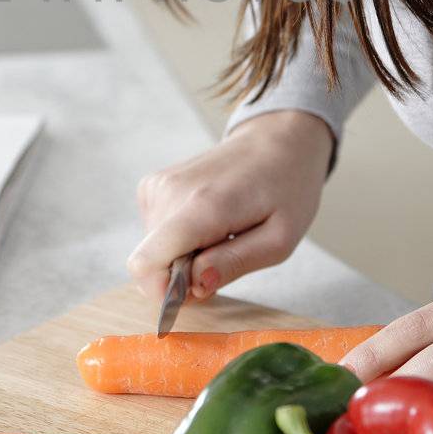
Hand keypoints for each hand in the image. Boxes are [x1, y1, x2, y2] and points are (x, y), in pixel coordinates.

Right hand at [127, 109, 333, 303]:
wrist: (277, 141)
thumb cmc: (285, 190)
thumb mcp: (279, 240)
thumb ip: (235, 264)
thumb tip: (194, 286)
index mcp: (203, 207)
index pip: (146, 263)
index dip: (164, 292)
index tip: (200, 288)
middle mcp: (171, 191)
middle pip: (152, 262)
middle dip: (184, 273)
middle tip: (226, 254)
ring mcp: (158, 185)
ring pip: (153, 249)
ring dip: (185, 254)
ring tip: (222, 233)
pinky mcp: (153, 185)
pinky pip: (155, 233)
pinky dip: (180, 237)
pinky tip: (209, 221)